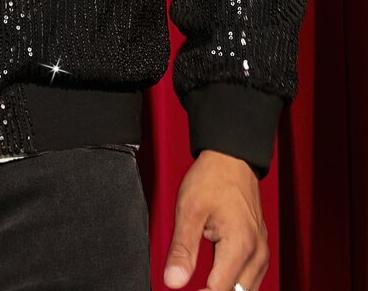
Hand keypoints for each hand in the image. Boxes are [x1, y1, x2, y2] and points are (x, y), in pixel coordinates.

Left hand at [163, 150, 268, 290]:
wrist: (232, 158)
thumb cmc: (212, 177)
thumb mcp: (189, 210)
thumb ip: (182, 249)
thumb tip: (173, 281)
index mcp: (240, 245)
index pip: (219, 290)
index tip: (180, 289)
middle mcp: (256, 252)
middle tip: (191, 287)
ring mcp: (261, 250)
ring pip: (247, 290)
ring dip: (225, 289)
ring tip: (200, 287)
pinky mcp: (259, 247)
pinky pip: (251, 278)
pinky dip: (235, 284)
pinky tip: (217, 280)